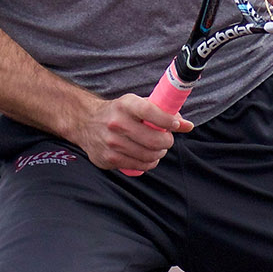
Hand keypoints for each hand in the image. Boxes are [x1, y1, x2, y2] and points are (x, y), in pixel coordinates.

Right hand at [74, 94, 190, 173]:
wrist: (85, 122)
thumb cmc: (117, 112)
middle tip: (167, 140)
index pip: (151, 112)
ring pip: (148, 156)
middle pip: (153, 140)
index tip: (175, 124)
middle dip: (167, 142)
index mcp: (125, 105)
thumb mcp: (135, 104)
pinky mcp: (108, 159)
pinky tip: (148, 157)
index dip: (167, 120)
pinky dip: (148, 163)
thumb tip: (187, 125)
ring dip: (159, 154)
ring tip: (157, 148)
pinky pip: (138, 166)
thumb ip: (161, 112)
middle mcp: (116, 124)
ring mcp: (111, 143)